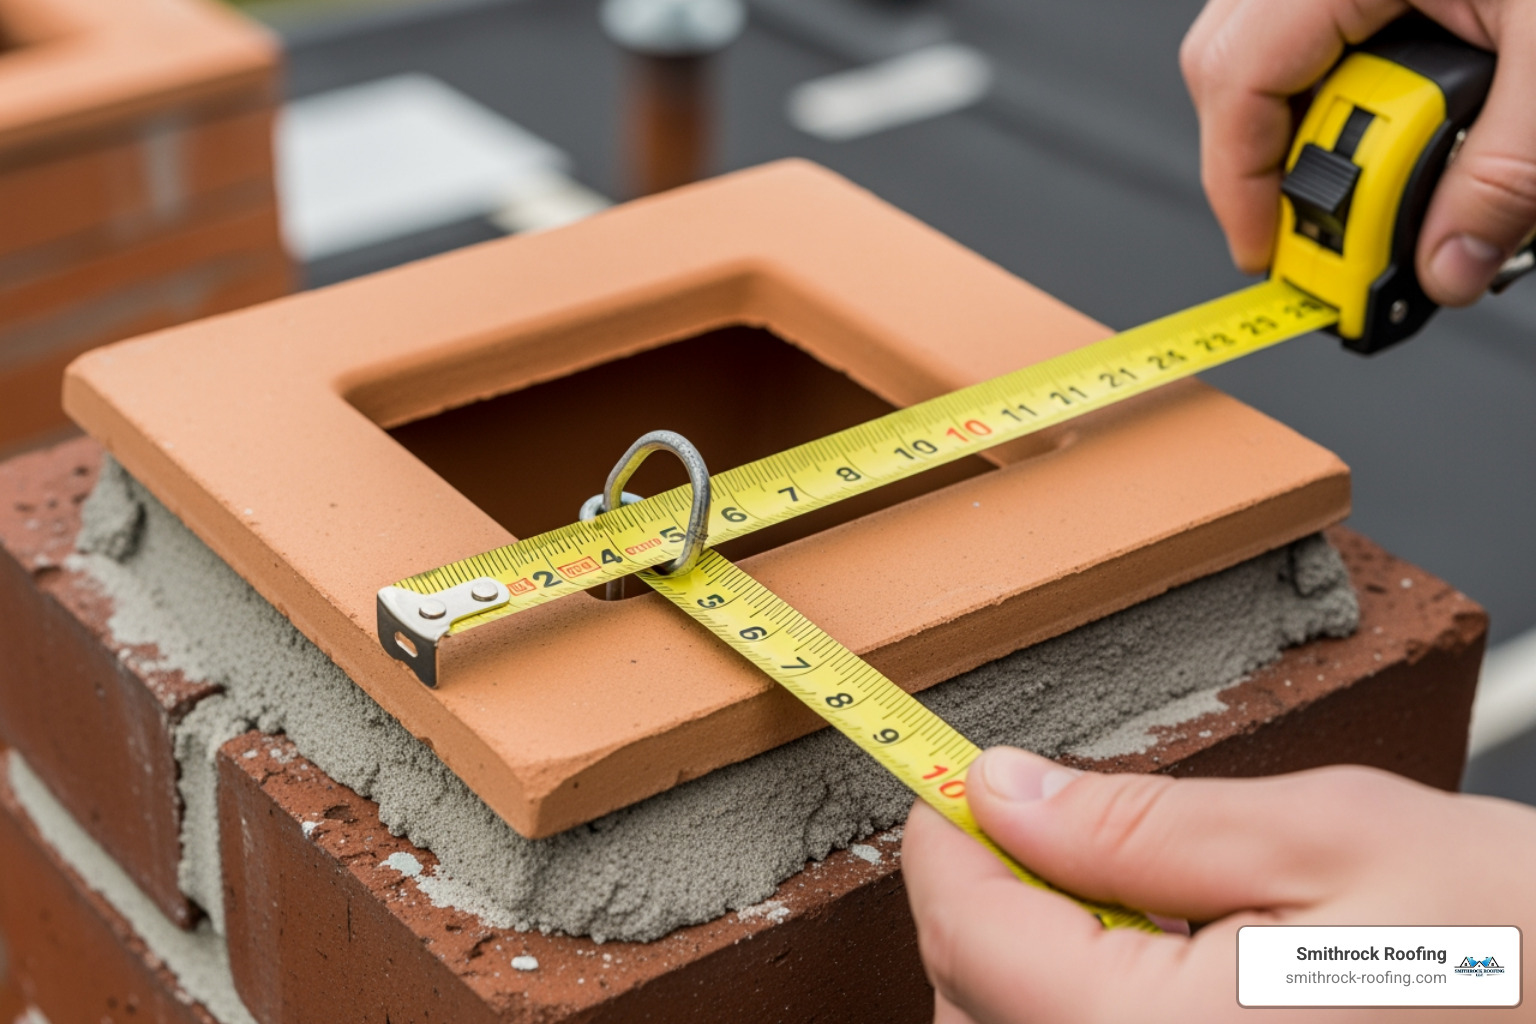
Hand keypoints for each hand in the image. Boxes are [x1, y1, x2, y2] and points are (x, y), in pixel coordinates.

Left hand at [902, 746, 1535, 1022]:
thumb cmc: (1520, 947)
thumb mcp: (1324, 837)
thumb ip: (1134, 822)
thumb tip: (1004, 793)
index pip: (965, 932)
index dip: (946, 837)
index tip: (955, 779)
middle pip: (970, 1000)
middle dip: (986, 900)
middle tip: (1049, 825)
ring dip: (1031, 960)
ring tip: (1130, 896)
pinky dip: (1085, 1005)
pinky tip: (1162, 961)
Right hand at [1180, 0, 1535, 304]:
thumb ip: (1509, 174)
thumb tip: (1448, 264)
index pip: (1237, 76)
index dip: (1239, 183)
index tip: (1275, 254)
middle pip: (1236, 65)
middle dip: (1276, 163)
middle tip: (1331, 231)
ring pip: (1281, 48)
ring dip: (1326, 127)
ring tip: (1394, 173)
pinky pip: (1336, 26)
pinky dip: (1366, 86)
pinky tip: (1420, 114)